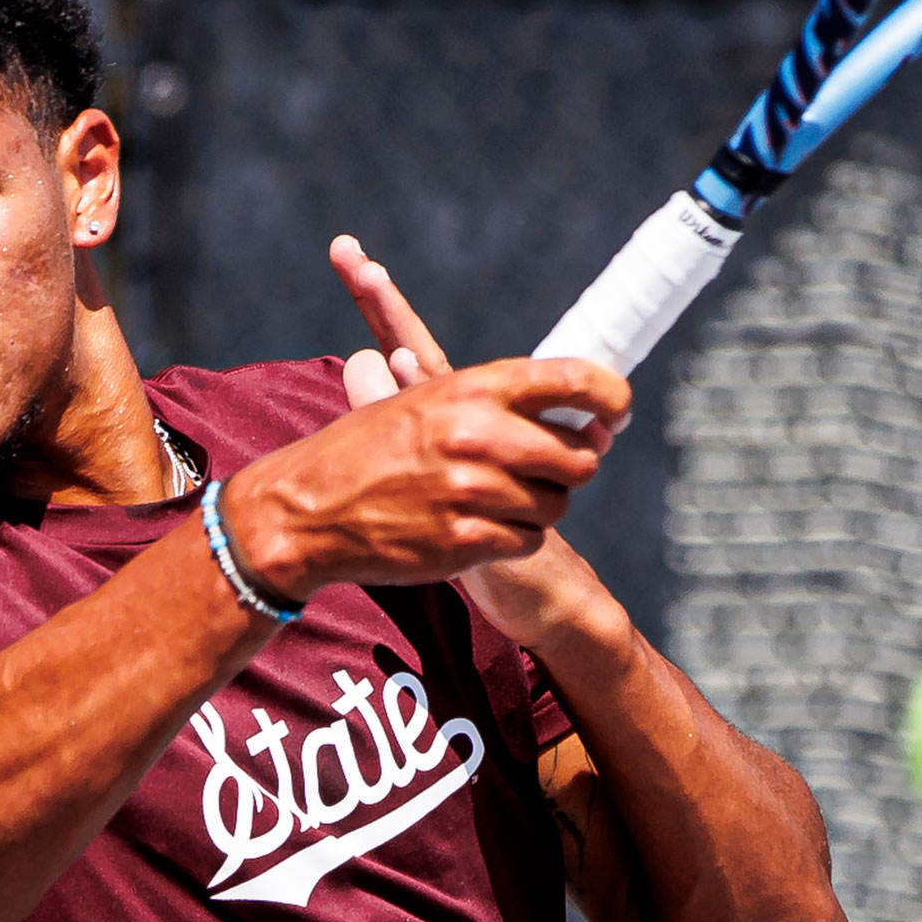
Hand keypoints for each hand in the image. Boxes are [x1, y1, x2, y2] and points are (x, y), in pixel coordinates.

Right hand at [322, 236, 629, 653]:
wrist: (306, 510)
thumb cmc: (369, 450)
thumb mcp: (426, 401)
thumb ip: (499, 404)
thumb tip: (586, 416)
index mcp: (473, 387)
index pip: (577, 381)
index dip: (611, 399)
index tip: (615, 414)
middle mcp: (479, 435)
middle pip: (578, 456)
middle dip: (570, 466)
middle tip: (544, 470)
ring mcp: (473, 491)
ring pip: (556, 503)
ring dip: (537, 506)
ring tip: (494, 499)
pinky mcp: (466, 541)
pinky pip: (528, 540)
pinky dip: (513, 538)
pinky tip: (477, 527)